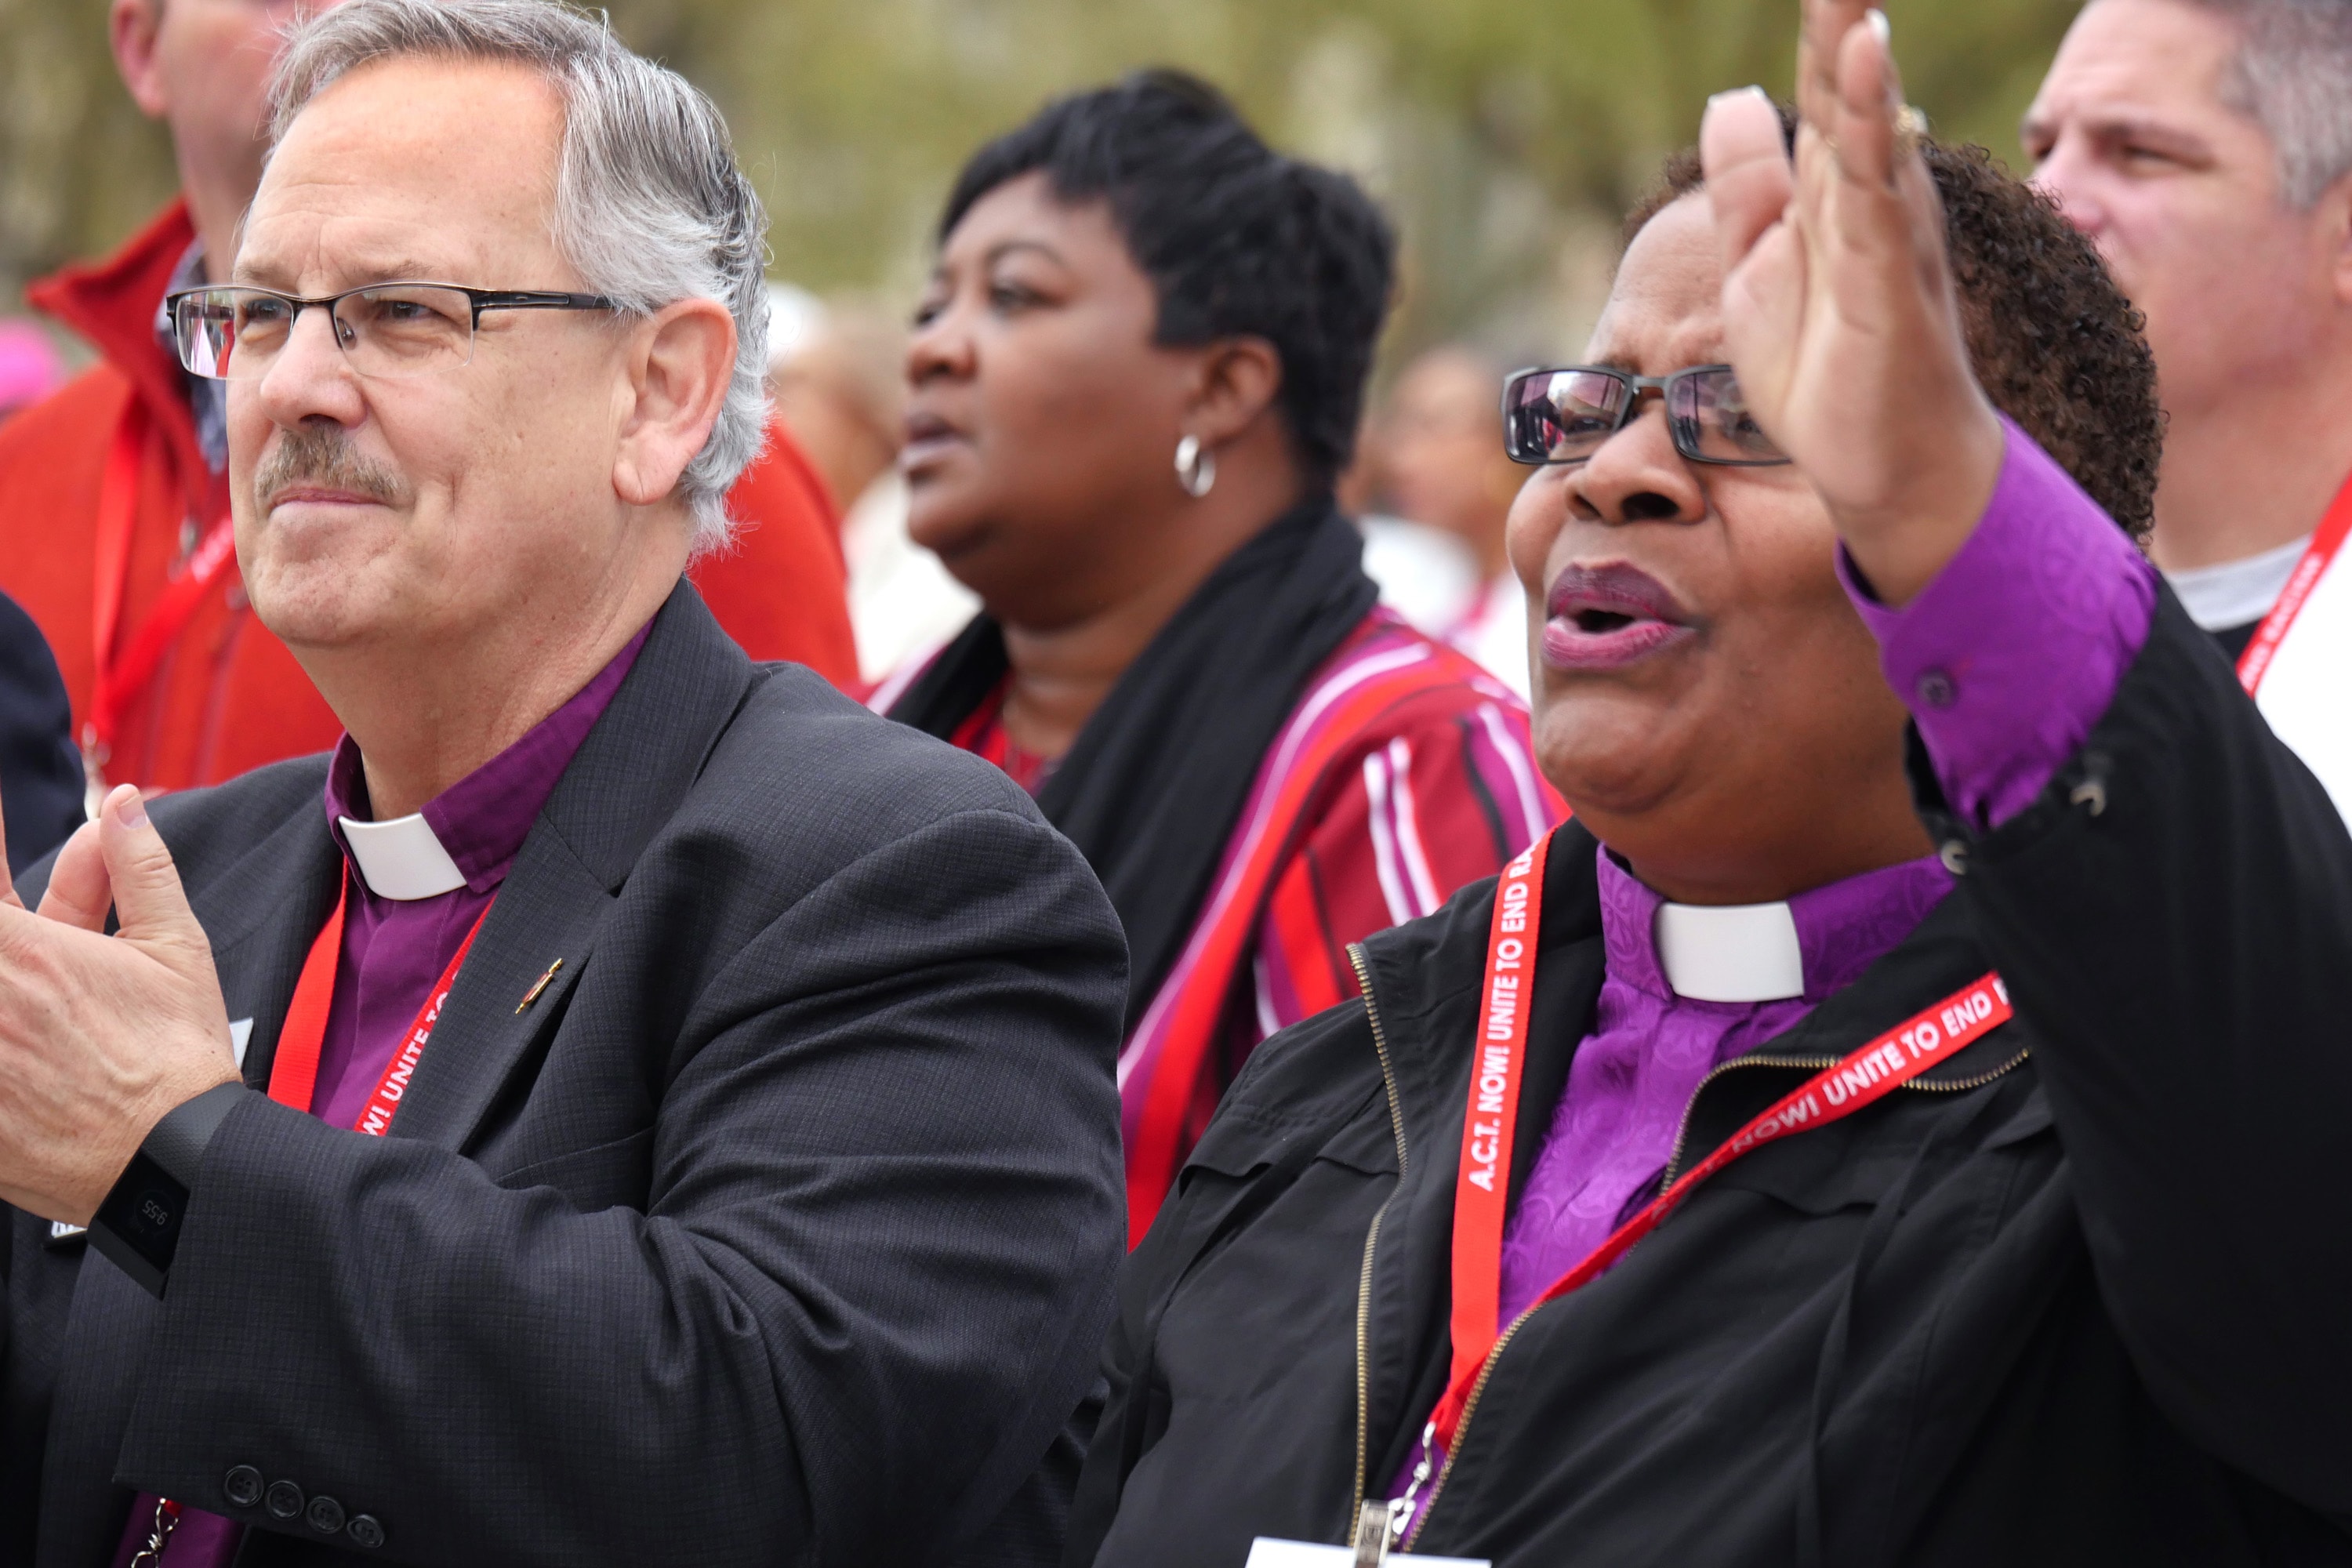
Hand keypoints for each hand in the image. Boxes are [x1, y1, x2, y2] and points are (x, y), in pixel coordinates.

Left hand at [0, 784, 237, 1223]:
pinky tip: (22, 1039)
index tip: (5, 827)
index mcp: (26, 952)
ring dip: (10, 978)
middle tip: (42, 943)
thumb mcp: (174, 948)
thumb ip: (139, 869)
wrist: (168, 1160)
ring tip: (52, 1004)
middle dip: (6, 922)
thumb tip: (124, 804)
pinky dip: (3, 1042)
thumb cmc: (175, 1056)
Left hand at [1700, 0, 2004, 606]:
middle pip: (1847, 86)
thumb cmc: (1830, 372)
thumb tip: (1734, 96)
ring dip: (1854, 52)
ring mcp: (1884, 234)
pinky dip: (1865, 128)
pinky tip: (1861, 64)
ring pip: (1867, 124)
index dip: (1814, 24)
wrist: (1885, 468)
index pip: (1817, 87)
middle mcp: (1872, 196)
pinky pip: (1876, 191)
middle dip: (1841, 17)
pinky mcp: (1888, 279)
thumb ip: (1749, 186)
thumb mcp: (1760, 268)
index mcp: (1837, 191)